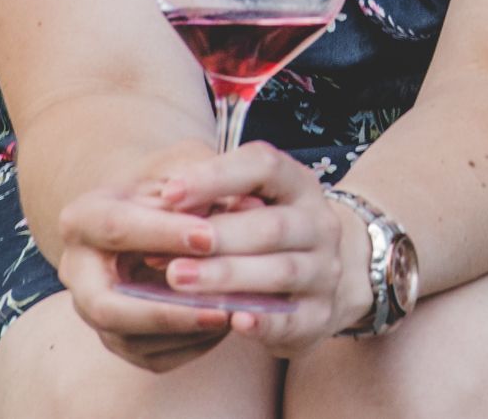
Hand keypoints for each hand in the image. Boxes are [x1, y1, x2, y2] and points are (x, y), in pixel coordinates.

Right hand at [51, 141, 240, 372]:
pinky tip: (228, 325)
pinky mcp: (119, 338)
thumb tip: (249, 207)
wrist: (153, 208)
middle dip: (164, 311)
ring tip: (234, 317)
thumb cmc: (173, 181)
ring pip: (130, 339)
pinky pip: (152, 357)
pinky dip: (192, 346)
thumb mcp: (185, 164)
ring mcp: (94, 309)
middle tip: (219, 307)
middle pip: (106, 306)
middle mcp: (78, 271)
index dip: (163, 235)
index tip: (210, 237)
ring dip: (184, 333)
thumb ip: (209, 181)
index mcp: (83, 218)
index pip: (116, 229)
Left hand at [133, 143, 367, 358]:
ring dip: (227, 276)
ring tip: (178, 280)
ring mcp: (324, 271)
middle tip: (163, 250)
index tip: (168, 194)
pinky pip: (292, 319)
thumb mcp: (248, 206)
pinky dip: (264, 321)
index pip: (266, 166)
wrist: (317, 277)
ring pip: (281, 271)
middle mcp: (319, 224)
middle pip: (273, 225)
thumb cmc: (264, 234)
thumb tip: (168, 210)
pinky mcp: (320, 314)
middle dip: (217, 237)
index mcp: (299, 185)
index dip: (217, 177)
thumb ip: (214, 204)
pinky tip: (234, 320)